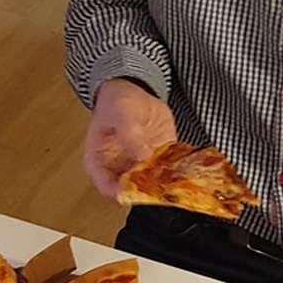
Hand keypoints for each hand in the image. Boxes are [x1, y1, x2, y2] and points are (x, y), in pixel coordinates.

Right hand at [82, 78, 176, 198]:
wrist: (134, 90)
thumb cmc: (117, 101)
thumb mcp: (122, 113)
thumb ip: (130, 135)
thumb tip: (142, 156)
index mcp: (99, 163)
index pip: (108, 189)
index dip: (124, 193)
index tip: (141, 188)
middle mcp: (119, 170)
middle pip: (133, 192)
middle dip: (149, 190)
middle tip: (163, 181)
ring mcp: (139, 168)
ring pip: (152, 187)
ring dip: (166, 183)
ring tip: (176, 174)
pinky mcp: (157, 162)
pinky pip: (167, 174)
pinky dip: (176, 173)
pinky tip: (183, 166)